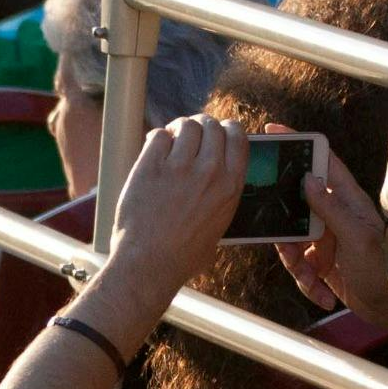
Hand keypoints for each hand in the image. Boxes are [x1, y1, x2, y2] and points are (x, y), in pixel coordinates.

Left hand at [96, 113, 249, 306]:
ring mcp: (179, 168)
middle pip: (211, 126)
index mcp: (231, 185)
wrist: (149, 263)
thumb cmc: (183, 253)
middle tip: (191, 132)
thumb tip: (219, 174)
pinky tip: (154, 149)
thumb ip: (222, 194)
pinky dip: (157, 138)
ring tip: (172, 138)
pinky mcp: (150, 167)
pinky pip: (158, 135)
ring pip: (186, 126)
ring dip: (179, 128)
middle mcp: (209, 172)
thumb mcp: (220, 223)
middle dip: (202, 124)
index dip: (228, 128)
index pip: (238, 137)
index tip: (220, 129)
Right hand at [276, 143, 387, 330]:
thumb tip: (308, 179)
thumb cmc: (384, 269)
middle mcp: (335, 215)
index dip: (299, 145)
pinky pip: (301, 269)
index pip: (322, 162)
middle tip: (290, 249)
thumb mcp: (356, 236)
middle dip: (286, 232)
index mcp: (347, 200)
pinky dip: (308, 285)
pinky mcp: (323, 263)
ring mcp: (327, 239)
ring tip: (312, 280)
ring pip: (292, 242)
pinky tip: (325, 296)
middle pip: (295, 207)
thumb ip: (330, 208)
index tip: (273, 132)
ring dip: (297, 266)